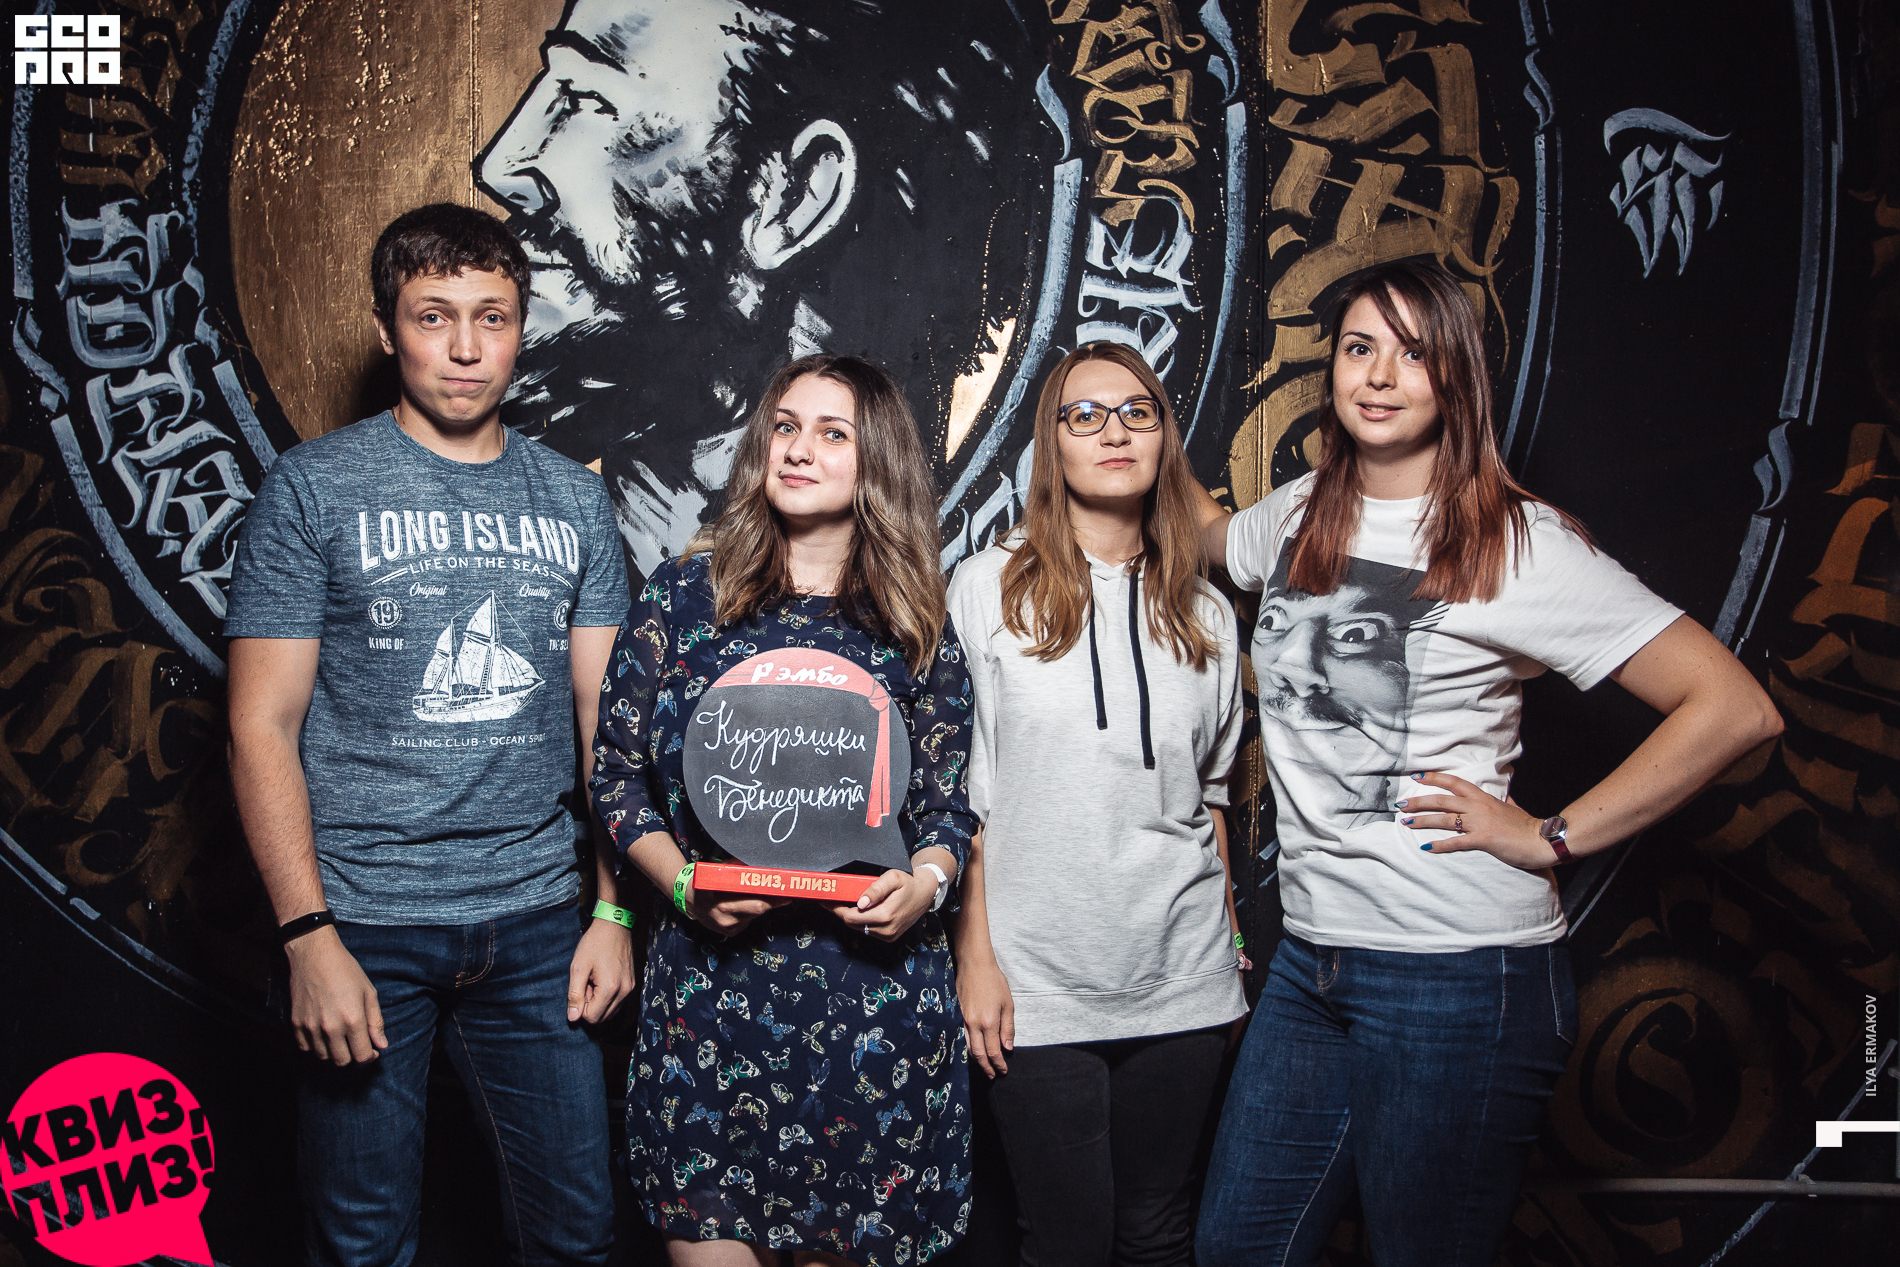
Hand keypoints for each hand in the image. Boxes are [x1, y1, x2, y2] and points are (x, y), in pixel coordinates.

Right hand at [286, 927, 385, 1065]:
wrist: (314, 955)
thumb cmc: (345, 970)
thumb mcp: (368, 992)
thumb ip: (376, 1021)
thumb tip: (382, 1045)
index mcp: (352, 1019)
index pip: (361, 1056)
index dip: (369, 1056)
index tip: (371, 1051)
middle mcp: (331, 1028)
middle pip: (342, 1061)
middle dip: (352, 1056)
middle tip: (355, 1043)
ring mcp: (311, 1027)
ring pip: (323, 1056)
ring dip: (333, 1052)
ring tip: (339, 1037)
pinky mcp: (296, 1024)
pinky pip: (305, 1047)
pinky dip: (315, 1046)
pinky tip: (323, 1034)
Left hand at [566, 918, 636, 1022]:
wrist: (615, 925)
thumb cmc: (594, 943)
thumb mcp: (578, 967)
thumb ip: (575, 994)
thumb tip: (573, 1018)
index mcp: (610, 989)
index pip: (592, 1017)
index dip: (581, 1007)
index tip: (581, 987)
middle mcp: (624, 992)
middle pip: (602, 1017)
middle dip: (591, 1005)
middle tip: (587, 983)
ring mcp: (630, 988)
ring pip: (610, 1012)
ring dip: (599, 1002)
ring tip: (595, 981)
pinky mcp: (632, 984)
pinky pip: (618, 1003)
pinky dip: (608, 998)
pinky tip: (603, 980)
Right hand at [682, 872, 786, 936]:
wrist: (689, 901)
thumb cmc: (707, 882)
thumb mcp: (719, 871)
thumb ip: (738, 869)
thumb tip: (760, 866)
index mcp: (721, 898)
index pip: (754, 901)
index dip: (772, 897)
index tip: (785, 892)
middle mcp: (724, 915)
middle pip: (758, 909)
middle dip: (773, 901)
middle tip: (785, 894)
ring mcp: (727, 926)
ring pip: (754, 915)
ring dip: (762, 905)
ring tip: (766, 895)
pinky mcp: (730, 932)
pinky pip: (748, 921)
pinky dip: (751, 912)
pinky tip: (747, 904)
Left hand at [831, 869, 935, 942]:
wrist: (924, 894)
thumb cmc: (908, 883)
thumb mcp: (893, 878)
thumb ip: (876, 889)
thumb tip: (860, 903)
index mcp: (885, 915)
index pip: (851, 917)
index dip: (836, 909)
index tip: (826, 901)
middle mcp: (886, 930)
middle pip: (853, 924)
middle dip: (841, 912)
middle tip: (833, 900)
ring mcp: (888, 936)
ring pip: (859, 928)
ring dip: (851, 917)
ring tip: (846, 903)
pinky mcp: (889, 937)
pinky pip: (868, 931)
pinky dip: (861, 921)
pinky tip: (861, 910)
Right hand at [956, 957, 1013, 1077]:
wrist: (974, 965)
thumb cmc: (994, 981)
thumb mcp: (1007, 1004)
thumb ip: (1008, 1028)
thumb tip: (1007, 1048)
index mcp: (989, 1022)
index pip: (993, 1051)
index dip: (998, 1064)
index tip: (1003, 1071)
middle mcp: (974, 1025)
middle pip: (979, 1054)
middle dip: (986, 1067)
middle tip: (993, 1076)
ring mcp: (964, 1021)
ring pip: (969, 1048)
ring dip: (977, 1061)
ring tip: (984, 1068)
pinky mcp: (958, 1016)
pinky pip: (963, 1038)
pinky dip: (969, 1049)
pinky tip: (974, 1051)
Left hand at [1397, 772, 1556, 869]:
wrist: (1544, 839)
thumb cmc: (1527, 826)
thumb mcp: (1512, 808)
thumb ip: (1501, 802)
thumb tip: (1502, 796)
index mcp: (1484, 798)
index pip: (1455, 783)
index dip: (1435, 778)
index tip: (1417, 777)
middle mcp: (1479, 807)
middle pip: (1442, 800)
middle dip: (1419, 801)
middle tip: (1401, 804)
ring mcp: (1480, 822)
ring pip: (1445, 819)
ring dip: (1423, 820)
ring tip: (1406, 822)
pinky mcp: (1484, 839)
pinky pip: (1456, 842)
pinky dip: (1440, 845)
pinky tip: (1426, 848)